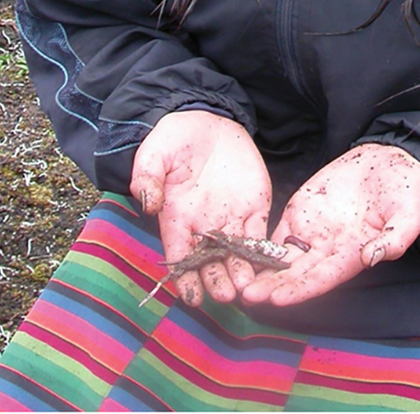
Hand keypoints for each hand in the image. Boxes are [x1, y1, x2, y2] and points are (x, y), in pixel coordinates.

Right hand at [130, 110, 270, 306]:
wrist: (206, 122)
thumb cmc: (173, 140)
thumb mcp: (154, 155)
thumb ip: (148, 178)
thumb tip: (148, 205)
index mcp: (177, 219)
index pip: (180, 256)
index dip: (185, 278)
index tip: (191, 297)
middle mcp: (204, 226)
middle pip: (211, 261)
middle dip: (218, 280)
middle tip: (226, 296)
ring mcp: (230, 217)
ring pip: (237, 253)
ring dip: (242, 271)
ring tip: (247, 288)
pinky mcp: (254, 206)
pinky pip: (260, 231)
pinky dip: (266, 249)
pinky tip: (271, 264)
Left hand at [240, 143, 419, 306]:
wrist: (391, 160)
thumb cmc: (405, 191)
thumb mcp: (409, 214)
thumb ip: (394, 238)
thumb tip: (373, 257)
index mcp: (352, 254)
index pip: (322, 278)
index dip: (300, 289)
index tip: (277, 298)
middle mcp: (328, 248)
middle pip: (296, 272)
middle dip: (272, 285)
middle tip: (247, 295)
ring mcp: (313, 229)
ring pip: (282, 255)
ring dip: (261, 268)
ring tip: (237, 277)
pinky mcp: (303, 209)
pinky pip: (279, 230)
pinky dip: (260, 242)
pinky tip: (241, 249)